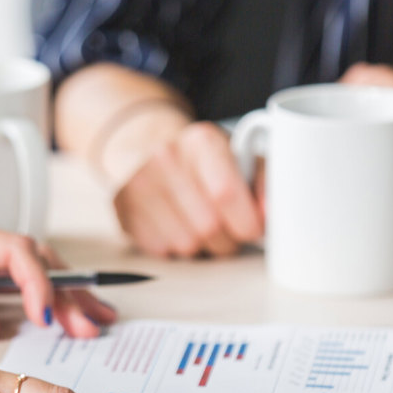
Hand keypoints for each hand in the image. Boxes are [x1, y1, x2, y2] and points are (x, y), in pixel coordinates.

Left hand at [0, 220, 115, 339]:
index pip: (12, 249)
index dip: (36, 281)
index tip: (46, 316)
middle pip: (35, 257)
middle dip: (66, 290)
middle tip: (89, 326)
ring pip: (34, 267)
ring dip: (66, 293)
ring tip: (97, 321)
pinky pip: (19, 279)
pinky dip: (48, 296)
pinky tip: (70, 315)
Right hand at [114, 122, 263, 257]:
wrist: (147, 144)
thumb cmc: (202, 158)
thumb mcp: (241, 156)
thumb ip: (265, 183)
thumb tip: (269, 215)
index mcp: (201, 141)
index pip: (225, 194)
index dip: (246, 222)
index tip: (253, 227)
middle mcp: (165, 158)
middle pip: (209, 227)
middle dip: (228, 238)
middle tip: (228, 226)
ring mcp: (139, 185)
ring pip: (187, 245)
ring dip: (203, 245)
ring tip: (201, 222)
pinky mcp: (123, 210)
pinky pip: (163, 251)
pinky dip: (177, 247)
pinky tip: (178, 224)